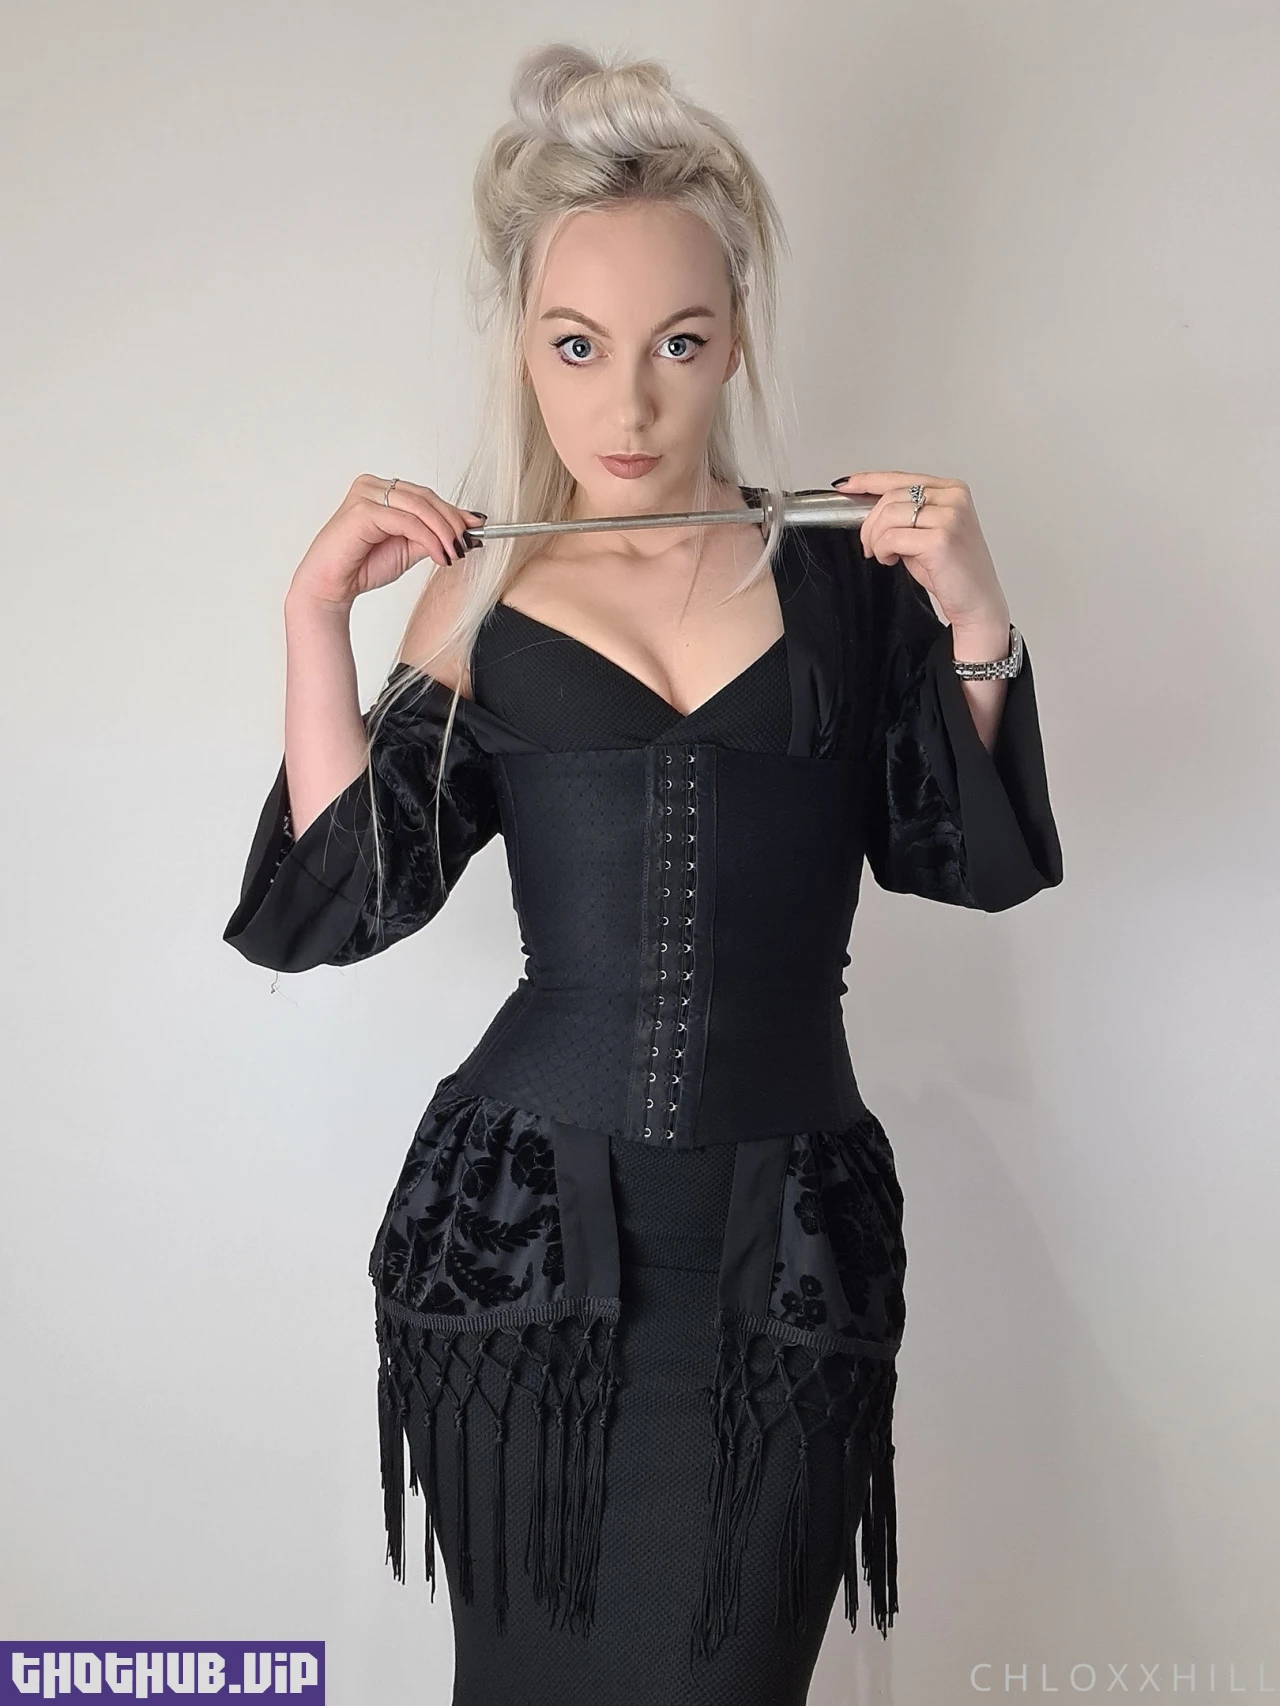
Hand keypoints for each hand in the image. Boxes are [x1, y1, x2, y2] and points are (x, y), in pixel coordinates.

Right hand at [287, 475, 485, 612]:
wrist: (331, 587)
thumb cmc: (362, 566)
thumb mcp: (409, 548)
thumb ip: (433, 536)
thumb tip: (469, 532)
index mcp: (382, 490)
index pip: (426, 496)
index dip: (454, 511)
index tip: (478, 526)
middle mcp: (373, 486)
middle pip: (426, 498)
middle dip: (453, 521)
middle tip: (469, 542)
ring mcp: (366, 495)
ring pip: (419, 507)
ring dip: (444, 532)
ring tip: (456, 553)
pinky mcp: (362, 511)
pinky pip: (407, 521)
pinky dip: (428, 539)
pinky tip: (440, 555)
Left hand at [832, 470, 1010, 634]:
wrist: (977, 601)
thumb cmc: (952, 570)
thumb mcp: (925, 532)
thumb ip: (904, 514)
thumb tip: (868, 506)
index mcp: (952, 490)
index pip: (901, 478)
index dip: (868, 481)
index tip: (847, 485)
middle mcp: (953, 498)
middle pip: (890, 497)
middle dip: (870, 524)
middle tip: (870, 546)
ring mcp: (949, 516)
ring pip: (888, 516)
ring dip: (876, 539)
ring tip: (884, 554)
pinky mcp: (940, 538)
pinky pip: (892, 537)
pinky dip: (883, 550)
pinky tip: (892, 560)